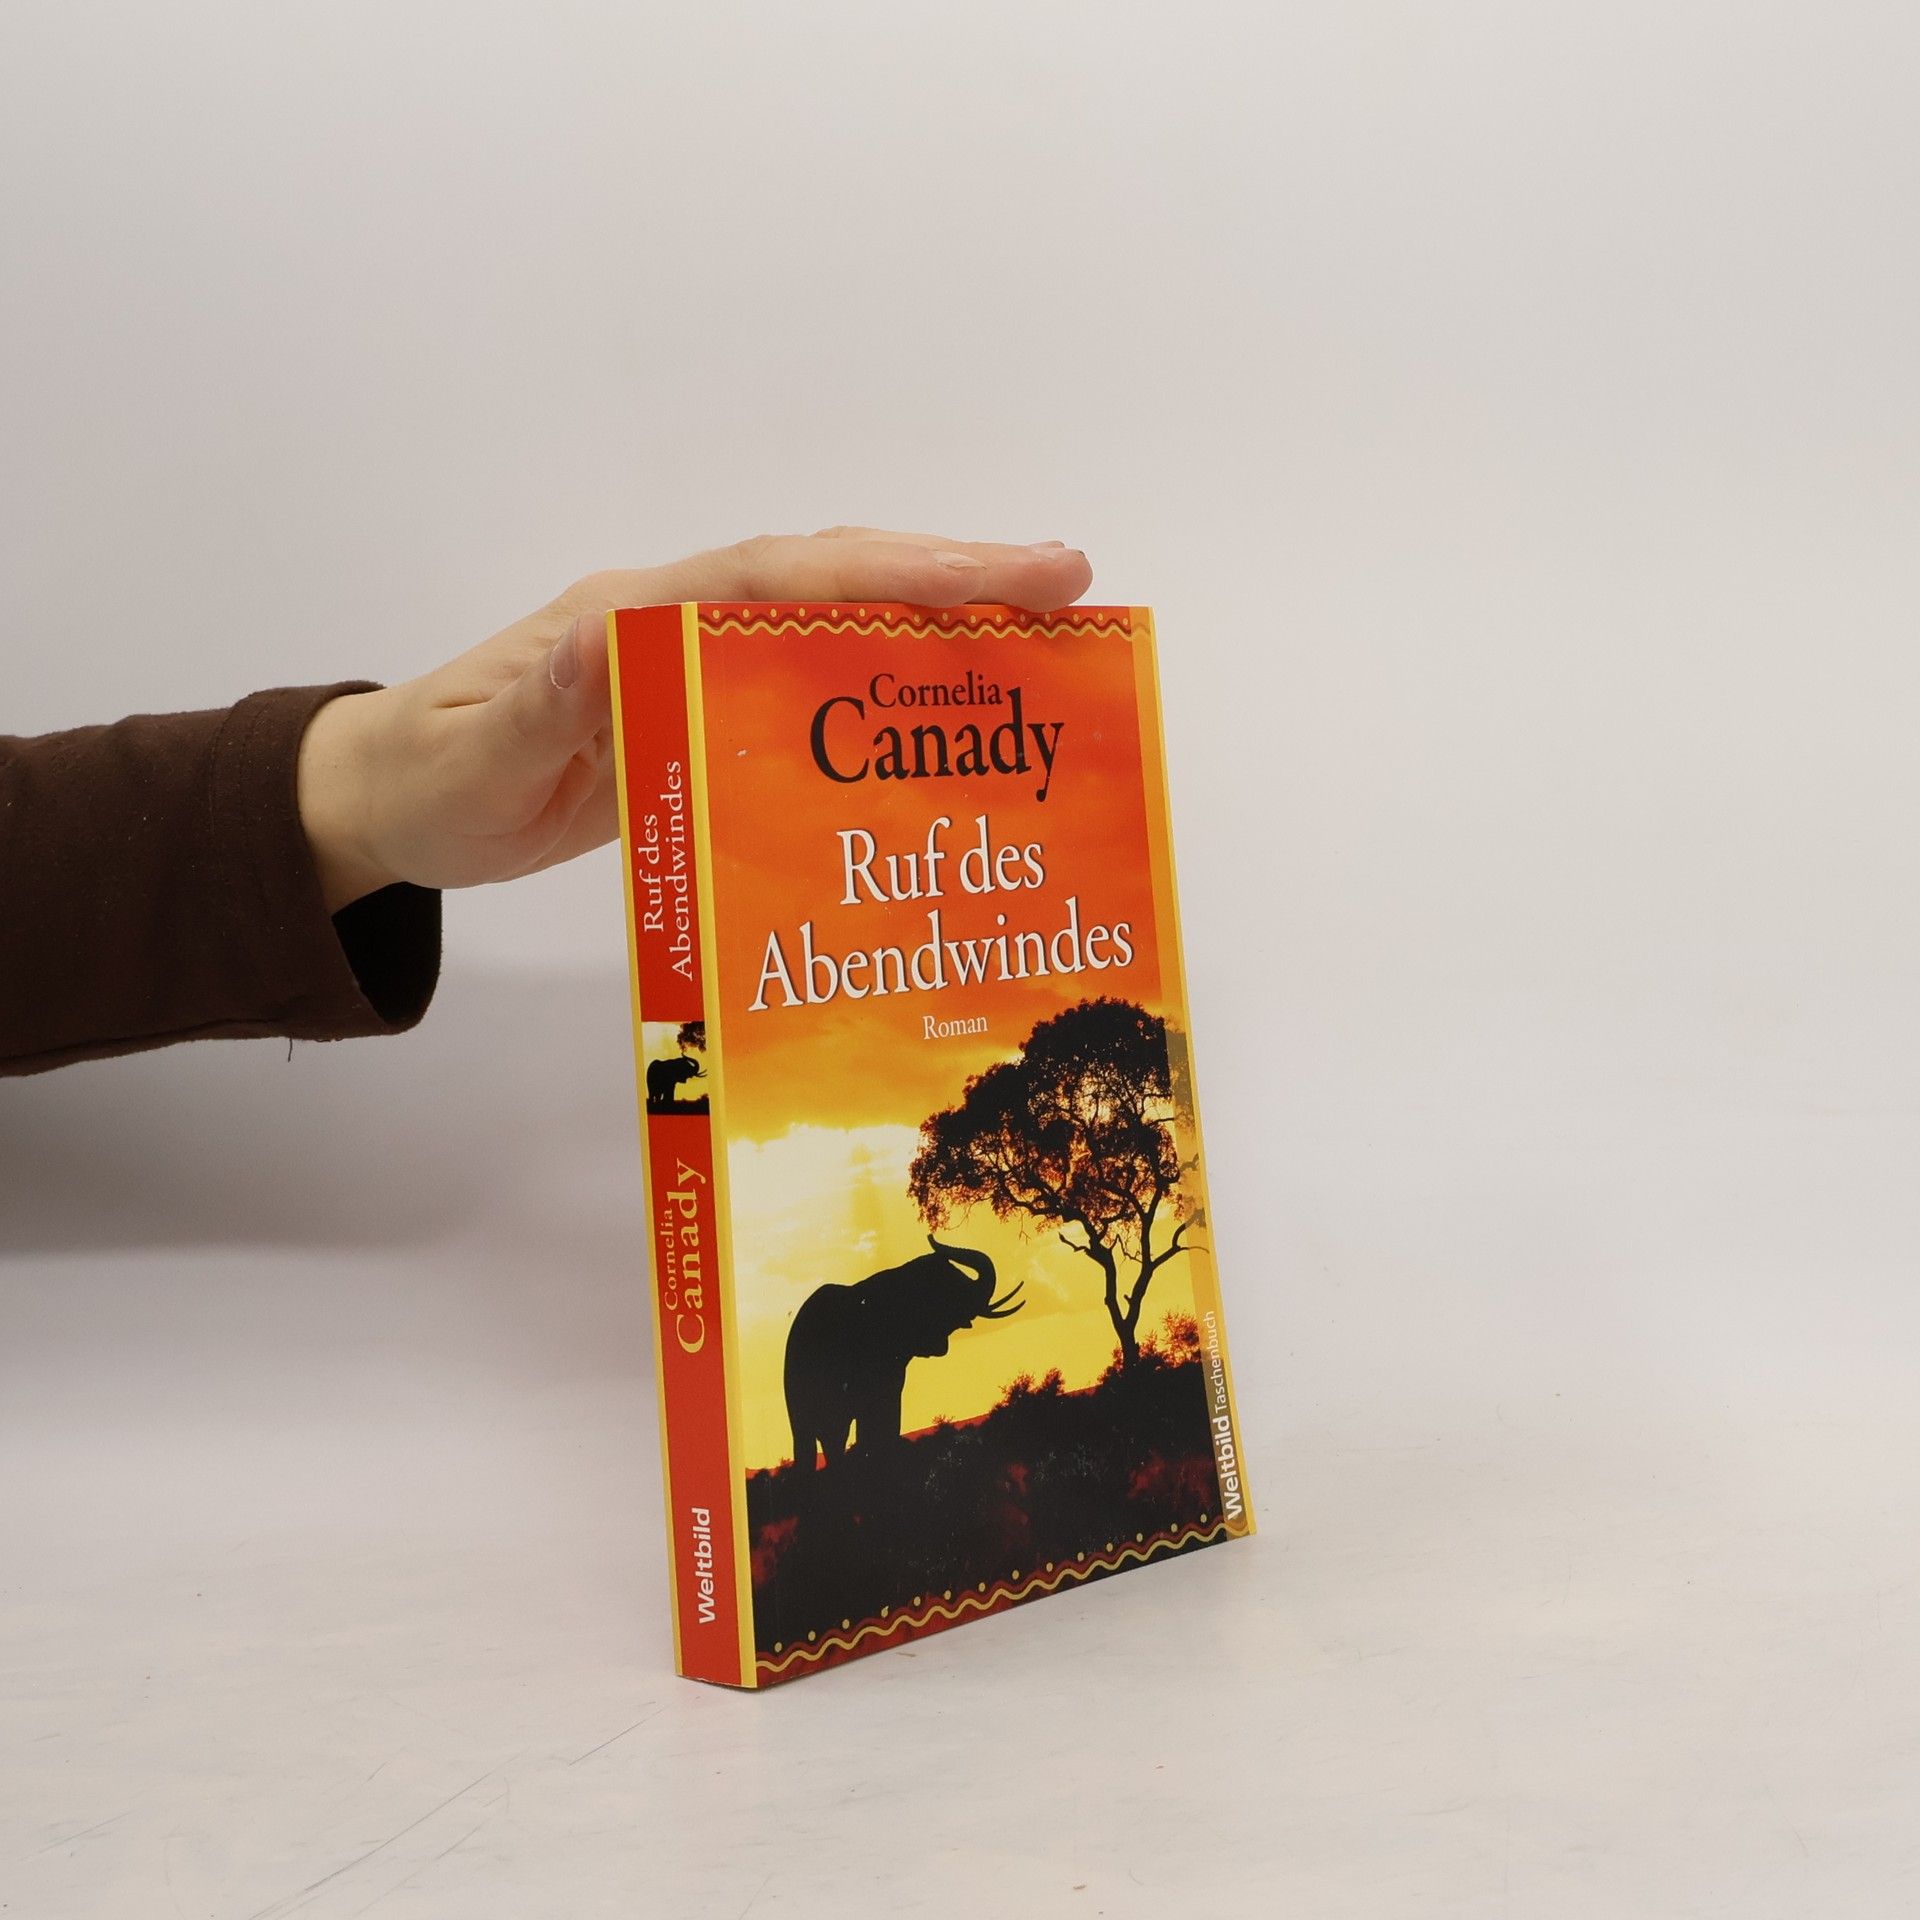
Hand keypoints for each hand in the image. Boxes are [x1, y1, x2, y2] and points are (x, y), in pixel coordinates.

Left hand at [296, 528, 1093, 911]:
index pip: (786, 577)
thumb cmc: (429, 780)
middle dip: (949, 577)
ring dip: (932, 620)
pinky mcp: (697, 711)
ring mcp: (690, 661)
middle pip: (831, 579)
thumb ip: (540, 707)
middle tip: (1070, 586)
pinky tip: (940, 723)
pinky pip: (809, 684)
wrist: (387, 800)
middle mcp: (675, 618)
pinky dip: (883, 685)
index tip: (1010, 573)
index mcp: (633, 614)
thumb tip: (610, 639)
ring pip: (830, 622)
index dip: (898, 572)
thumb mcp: (474, 762)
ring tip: (1042, 643)